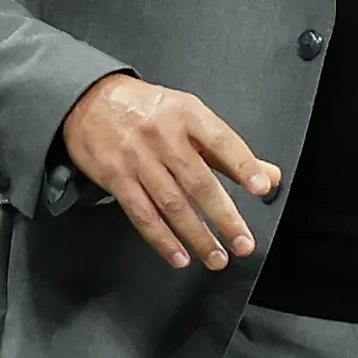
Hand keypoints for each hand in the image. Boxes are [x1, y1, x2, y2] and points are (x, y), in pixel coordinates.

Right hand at [60, 74, 279, 271]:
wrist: (89, 100)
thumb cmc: (148, 110)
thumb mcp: (190, 116)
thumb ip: (228, 150)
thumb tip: (268, 176)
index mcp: (187, 114)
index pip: (222, 141)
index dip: (244, 165)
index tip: (262, 187)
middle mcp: (163, 136)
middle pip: (199, 182)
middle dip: (224, 217)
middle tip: (244, 242)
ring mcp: (137, 158)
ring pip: (173, 204)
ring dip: (198, 236)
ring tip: (218, 257)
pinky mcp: (116, 178)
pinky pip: (143, 214)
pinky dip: (162, 239)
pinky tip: (180, 256)